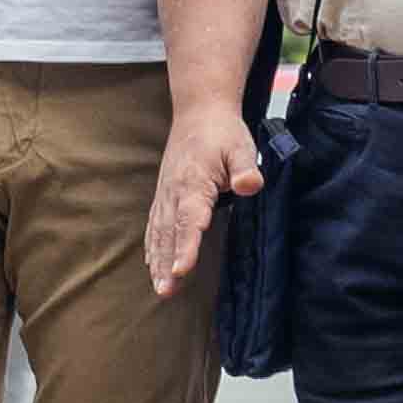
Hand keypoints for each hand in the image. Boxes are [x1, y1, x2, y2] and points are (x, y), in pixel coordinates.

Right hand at [144, 98, 266, 292]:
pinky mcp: (164, 195)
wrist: (199, 112)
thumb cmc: (222, 132)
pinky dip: (152, 247)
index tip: (181, 270)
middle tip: (166, 291)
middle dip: (166, 262)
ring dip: (157, 260)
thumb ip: (245, 168)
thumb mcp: (240, 146)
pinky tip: (152, 265)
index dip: (186, 246)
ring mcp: (165, 194)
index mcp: (193, 182)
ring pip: (158, 232)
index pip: (189, 219)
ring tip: (160, 288)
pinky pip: (154, 225)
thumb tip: (249, 185)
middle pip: (168, 232)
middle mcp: (173, 192)